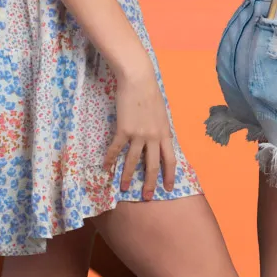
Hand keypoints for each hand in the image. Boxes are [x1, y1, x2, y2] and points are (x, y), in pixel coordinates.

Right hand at [102, 58, 176, 199]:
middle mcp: (154, 137)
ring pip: (134, 161)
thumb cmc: (150, 93)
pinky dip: (110, 159)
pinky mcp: (124, 130)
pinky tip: (105, 168)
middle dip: (151, 183)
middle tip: (147, 197)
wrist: (138, 79)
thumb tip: (161, 140)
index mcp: (165, 133)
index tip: (169, 188)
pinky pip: (116, 149)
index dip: (170, 175)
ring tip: (124, 188)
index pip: (170, 159)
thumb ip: (161, 129)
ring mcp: (139, 134)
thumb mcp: (161, 113)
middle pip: (154, 165)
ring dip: (128, 176)